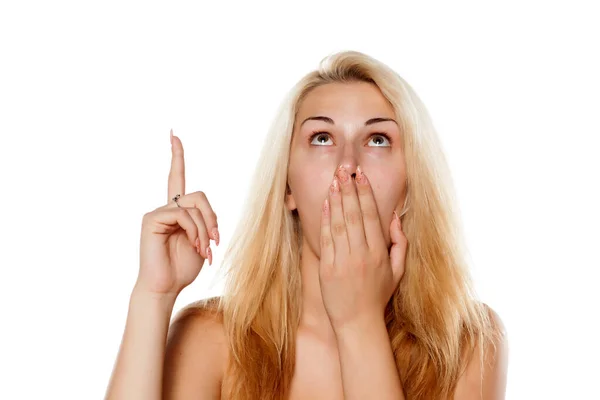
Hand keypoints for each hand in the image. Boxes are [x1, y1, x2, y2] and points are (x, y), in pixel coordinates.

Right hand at [136, 130, 219, 296]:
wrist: (165, 287)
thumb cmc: (182, 268)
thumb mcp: (202, 241)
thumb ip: (205, 221)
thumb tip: (207, 214)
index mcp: (177, 211)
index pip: (177, 178)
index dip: (177, 156)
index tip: (173, 135)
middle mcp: (166, 208)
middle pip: (200, 195)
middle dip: (212, 218)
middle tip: (214, 242)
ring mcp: (157, 212)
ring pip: (194, 206)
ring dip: (205, 229)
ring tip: (203, 249)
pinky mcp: (152, 219)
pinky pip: (184, 214)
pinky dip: (195, 231)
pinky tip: (193, 245)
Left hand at [318, 165, 406, 331]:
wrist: (357, 322)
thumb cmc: (378, 295)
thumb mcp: (397, 271)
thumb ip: (400, 242)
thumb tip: (395, 216)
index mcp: (379, 253)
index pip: (371, 216)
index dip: (365, 193)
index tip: (361, 175)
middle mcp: (361, 254)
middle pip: (354, 215)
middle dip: (349, 189)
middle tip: (345, 169)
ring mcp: (343, 261)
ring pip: (339, 223)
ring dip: (336, 199)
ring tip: (334, 180)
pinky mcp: (327, 268)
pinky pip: (325, 238)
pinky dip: (325, 219)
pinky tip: (326, 203)